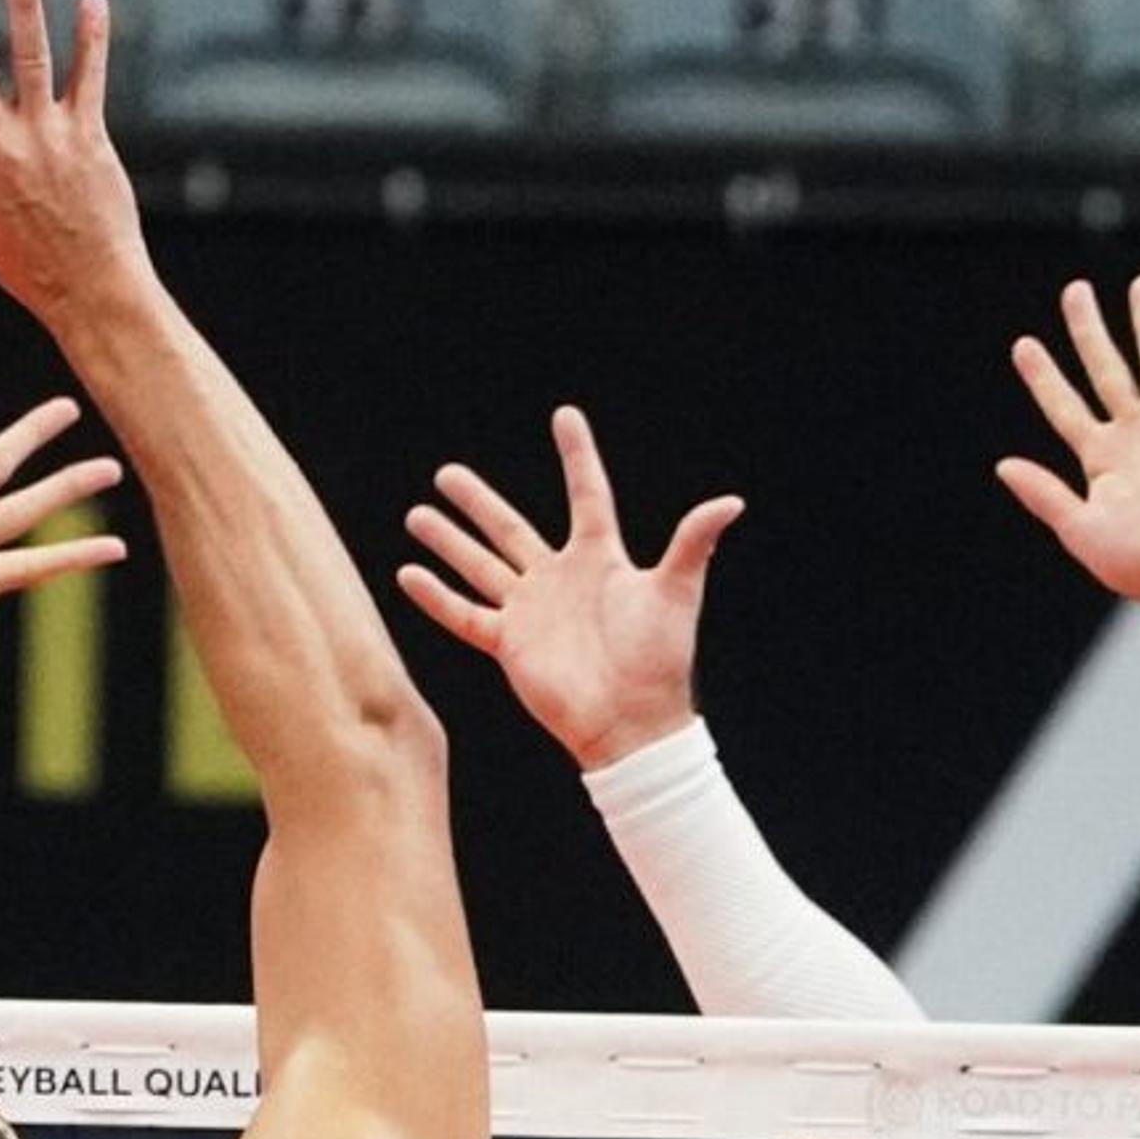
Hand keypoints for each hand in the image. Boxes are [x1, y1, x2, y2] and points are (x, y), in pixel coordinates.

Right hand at [397, 407, 739, 772]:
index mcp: (599, 559)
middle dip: (478, 502)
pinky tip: (408, 574)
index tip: (564, 416)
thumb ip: (692, 544)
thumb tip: (731, 501)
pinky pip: (465, 615)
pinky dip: (436, 597)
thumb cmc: (659, 660)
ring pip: (480, 566)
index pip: (586, 494)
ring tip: (418, 513)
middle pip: (511, 529)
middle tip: (447, 473)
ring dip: (448, 542)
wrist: (631, 722)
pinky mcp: (509, 644)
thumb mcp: (676, 594)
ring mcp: (530, 611)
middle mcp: (559, 579)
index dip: (577, 455)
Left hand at [998, 277, 1139, 644]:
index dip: (1043, 376)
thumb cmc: (1137, 563)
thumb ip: (1044, 493)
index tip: (1023, 344)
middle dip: (1090, 329)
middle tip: (1076, 291)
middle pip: (1105, 368)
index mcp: (1099, 459)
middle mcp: (1131, 435)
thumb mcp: (1079, 528)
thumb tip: (1002, 465)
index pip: (1062, 405)